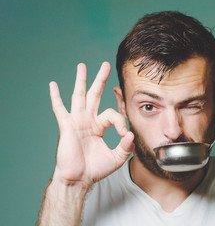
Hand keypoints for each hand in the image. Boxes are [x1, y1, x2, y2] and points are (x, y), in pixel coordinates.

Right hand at [49, 62, 134, 187]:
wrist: (79, 179)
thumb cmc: (95, 169)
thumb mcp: (117, 157)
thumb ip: (126, 146)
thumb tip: (131, 133)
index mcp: (99, 126)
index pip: (113, 113)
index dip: (121, 121)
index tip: (124, 133)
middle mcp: (88, 120)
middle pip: (95, 95)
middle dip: (101, 79)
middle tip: (106, 65)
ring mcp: (77, 121)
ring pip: (79, 96)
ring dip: (81, 81)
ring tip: (82, 66)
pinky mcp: (66, 126)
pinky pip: (60, 109)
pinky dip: (56, 97)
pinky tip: (52, 84)